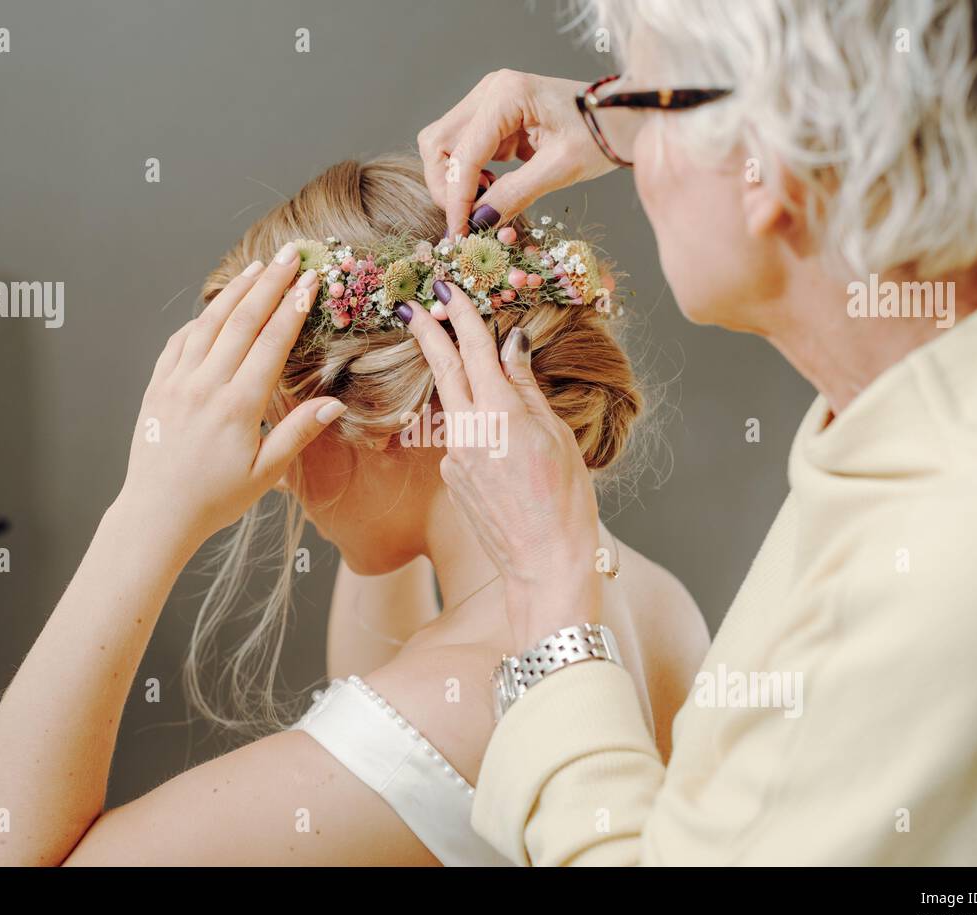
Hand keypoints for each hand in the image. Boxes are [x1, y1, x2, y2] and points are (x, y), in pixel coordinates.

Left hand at [116, 243, 345, 552]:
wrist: (157, 513)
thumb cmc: (215, 498)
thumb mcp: (266, 473)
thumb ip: (298, 433)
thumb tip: (334, 404)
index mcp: (238, 406)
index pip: (270, 342)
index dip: (292, 307)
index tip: (310, 280)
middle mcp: (205, 386)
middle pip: (241, 321)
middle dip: (269, 284)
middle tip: (289, 255)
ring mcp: (177, 383)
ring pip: (208, 324)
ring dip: (235, 292)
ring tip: (257, 268)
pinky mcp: (157, 387)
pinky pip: (179, 342)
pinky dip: (199, 319)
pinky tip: (214, 308)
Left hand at [403, 283, 600, 652]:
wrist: (544, 564)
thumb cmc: (565, 500)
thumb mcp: (556, 436)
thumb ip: (527, 388)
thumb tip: (512, 346)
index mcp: (500, 413)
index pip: (475, 349)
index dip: (460, 314)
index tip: (445, 288)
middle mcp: (468, 430)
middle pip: (444, 368)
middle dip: (427, 331)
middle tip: (411, 302)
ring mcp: (455, 456)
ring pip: (453, 403)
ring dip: (455, 378)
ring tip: (464, 363)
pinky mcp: (453, 477)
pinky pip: (460, 436)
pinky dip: (472, 423)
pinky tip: (498, 440)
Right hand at [418, 70, 616, 237]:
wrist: (623, 116)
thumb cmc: (602, 134)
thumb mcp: (561, 169)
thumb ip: (515, 195)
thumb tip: (478, 223)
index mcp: (507, 95)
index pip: (462, 154)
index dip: (457, 199)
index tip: (460, 234)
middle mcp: (490, 90)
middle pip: (438, 143)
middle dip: (447, 187)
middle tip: (469, 220)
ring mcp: (489, 100)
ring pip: (443, 145)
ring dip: (454, 180)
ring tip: (486, 200)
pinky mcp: (493, 114)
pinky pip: (462, 147)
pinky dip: (467, 174)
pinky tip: (492, 186)